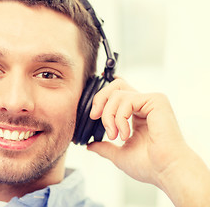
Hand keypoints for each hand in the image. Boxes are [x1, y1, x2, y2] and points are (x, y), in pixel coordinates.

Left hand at [87, 79, 209, 205]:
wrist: (165, 171)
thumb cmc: (149, 165)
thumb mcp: (119, 154)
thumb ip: (104, 147)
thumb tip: (90, 145)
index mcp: (137, 114)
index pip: (115, 95)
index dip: (101, 100)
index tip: (93, 116)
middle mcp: (144, 105)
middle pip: (116, 85)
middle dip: (100, 99)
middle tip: (94, 116)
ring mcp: (151, 101)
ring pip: (117, 93)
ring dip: (109, 115)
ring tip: (114, 135)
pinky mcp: (156, 100)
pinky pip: (127, 99)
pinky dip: (119, 117)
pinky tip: (125, 134)